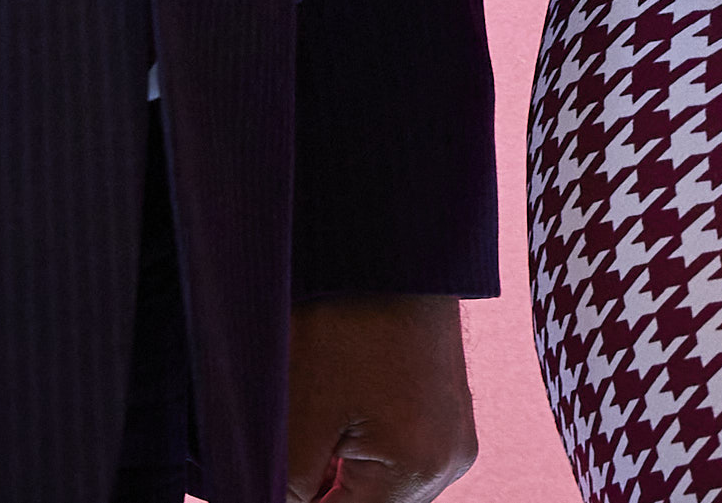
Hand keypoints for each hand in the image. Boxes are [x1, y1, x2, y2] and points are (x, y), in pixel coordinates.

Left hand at [286, 293, 474, 499]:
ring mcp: (455, 438)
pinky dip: (359, 455)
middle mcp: (450, 462)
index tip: (266, 476)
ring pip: (381, 490)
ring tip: (305, 432)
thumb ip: (286, 488)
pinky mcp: (448, 415)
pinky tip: (330, 420)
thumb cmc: (345, 318)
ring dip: (336, 479)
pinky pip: (398, 460)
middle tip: (280, 459)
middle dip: (318, 494)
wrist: (394, 244)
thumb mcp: (298, 416)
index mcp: (418, 469)